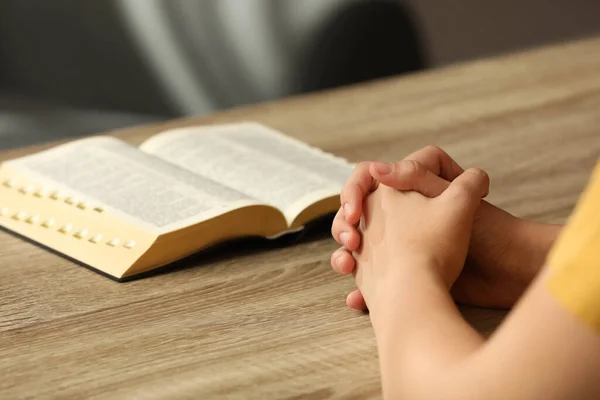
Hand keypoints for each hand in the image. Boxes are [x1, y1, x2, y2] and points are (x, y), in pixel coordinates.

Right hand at [331, 146, 554, 309]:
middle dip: (345, 225)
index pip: (370, 178)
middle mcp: (404, 216)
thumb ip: (414, 174)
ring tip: (349, 267)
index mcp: (412, 192)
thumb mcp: (450, 196)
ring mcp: (403, 246)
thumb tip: (375, 167)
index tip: (357, 209)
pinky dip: (363, 291)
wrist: (504, 275)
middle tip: (352, 238)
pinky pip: (372, 280)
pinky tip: (358, 299)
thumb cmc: (484, 233)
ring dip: (345, 256)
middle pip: (356, 213)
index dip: (356, 189)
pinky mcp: (405, 274)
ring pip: (358, 247)